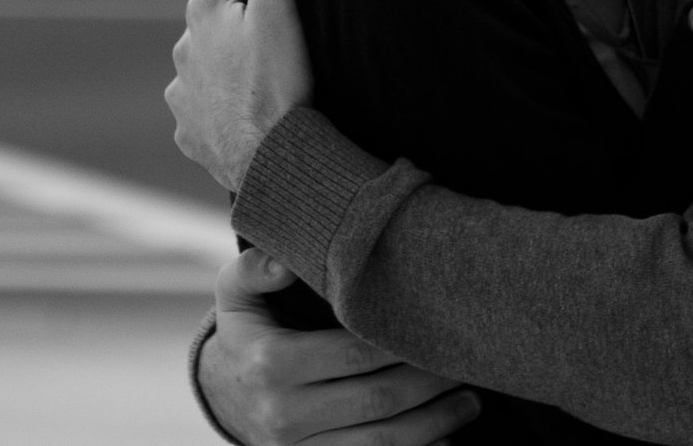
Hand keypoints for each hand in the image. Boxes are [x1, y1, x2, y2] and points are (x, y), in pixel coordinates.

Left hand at [168, 0, 313, 192]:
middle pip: (220, 14)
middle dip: (247, 9)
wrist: (274, 166)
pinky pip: (207, 108)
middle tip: (287, 16)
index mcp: (202, 10)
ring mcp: (183, 96)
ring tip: (269, 69)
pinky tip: (250, 109)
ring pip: (209, 62)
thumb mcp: (279, 5)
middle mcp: (183, 50)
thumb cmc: (280, 82)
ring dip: (232, 59)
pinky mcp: (190, 134)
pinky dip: (226, 102)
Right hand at [198, 248, 480, 444]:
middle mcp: (283, 414)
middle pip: (376, 400)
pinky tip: (445, 439)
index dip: (401, 343)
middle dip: (429, 384)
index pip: (353, 353)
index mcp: (269, 363)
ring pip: (381, 444)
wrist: (224, 397)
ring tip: (468, 401)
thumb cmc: (247, 333)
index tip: (435, 330)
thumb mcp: (236, 293)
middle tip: (465, 364)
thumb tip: (286, 263)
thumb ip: (256, 268)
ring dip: (434, 424)